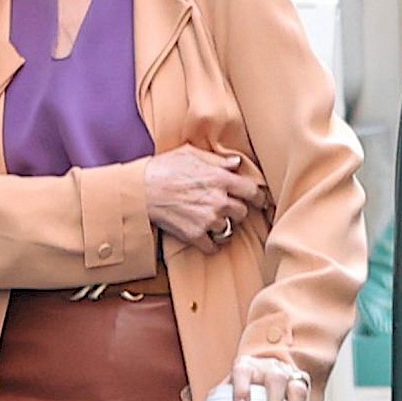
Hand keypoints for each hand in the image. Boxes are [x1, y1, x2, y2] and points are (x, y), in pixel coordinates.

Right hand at [144, 146, 267, 250]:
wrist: (142, 190)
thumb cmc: (164, 168)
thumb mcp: (191, 154)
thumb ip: (218, 160)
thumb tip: (236, 163)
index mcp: (221, 179)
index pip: (252, 191)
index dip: (258, 197)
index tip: (260, 201)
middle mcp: (218, 200)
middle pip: (241, 213)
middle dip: (236, 211)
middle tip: (226, 208)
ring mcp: (207, 220)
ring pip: (228, 229)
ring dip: (222, 226)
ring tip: (210, 220)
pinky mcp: (195, 235)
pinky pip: (213, 246)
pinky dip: (210, 243)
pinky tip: (204, 235)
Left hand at [231, 352, 312, 400]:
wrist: (265, 368)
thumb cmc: (243, 384)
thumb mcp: (228, 387)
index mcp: (247, 365)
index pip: (243, 372)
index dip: (242, 390)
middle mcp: (270, 367)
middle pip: (276, 380)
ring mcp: (288, 374)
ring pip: (297, 390)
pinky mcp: (302, 385)